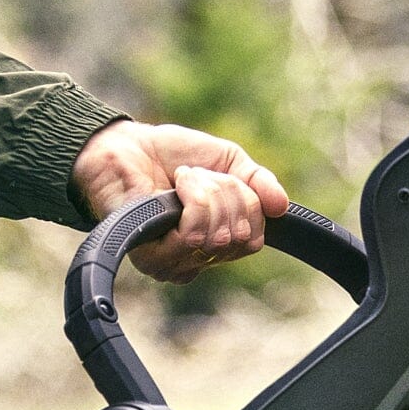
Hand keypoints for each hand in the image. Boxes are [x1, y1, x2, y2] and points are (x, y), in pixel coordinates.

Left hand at [71, 121, 288, 283]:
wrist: (125, 146)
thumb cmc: (172, 156)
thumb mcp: (228, 162)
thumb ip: (258, 183)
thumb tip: (282, 207)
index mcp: (215, 245)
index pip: (253, 240)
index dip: (248, 201)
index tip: (222, 177)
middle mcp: (196, 261)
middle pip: (241, 238)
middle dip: (228, 193)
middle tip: (200, 175)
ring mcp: (173, 263)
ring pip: (219, 237)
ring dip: (208, 193)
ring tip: (184, 179)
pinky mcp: (151, 258)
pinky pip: (194, 236)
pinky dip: (192, 198)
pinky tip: (173, 189)